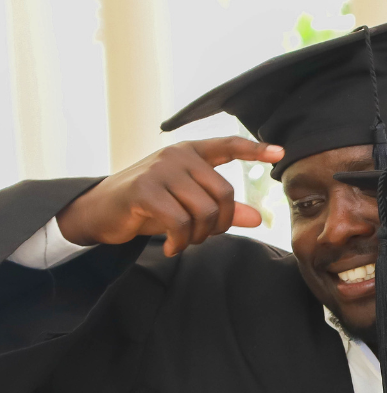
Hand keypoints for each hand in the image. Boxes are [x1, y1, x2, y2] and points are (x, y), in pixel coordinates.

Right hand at [56, 137, 284, 257]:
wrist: (101, 211)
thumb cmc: (148, 206)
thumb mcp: (188, 206)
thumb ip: (222, 209)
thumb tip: (258, 218)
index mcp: (190, 153)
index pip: (227, 145)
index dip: (254, 150)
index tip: (280, 153)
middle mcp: (177, 155)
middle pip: (225, 194)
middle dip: (220, 224)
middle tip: (202, 236)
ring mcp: (161, 169)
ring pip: (205, 211)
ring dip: (199, 236)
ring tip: (183, 241)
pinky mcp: (145, 189)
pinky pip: (181, 223)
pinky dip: (180, 242)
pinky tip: (170, 246)